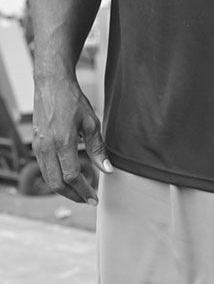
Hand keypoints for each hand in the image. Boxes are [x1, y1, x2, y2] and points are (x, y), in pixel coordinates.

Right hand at [32, 78, 111, 203]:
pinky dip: (56, 178)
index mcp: (62, 142)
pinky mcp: (35, 144)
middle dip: (73, 195)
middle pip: (57, 184)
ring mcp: (38, 146)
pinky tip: (68, 178)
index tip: (95, 199)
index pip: (72, 177)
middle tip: (88, 200)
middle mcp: (46, 146)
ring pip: (48, 178)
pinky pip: (44, 169)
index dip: (84, 191)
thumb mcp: (92, 124)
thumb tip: (108, 171)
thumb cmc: (73, 101)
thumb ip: (98, 150)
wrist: (51, 84)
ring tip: (80, 192)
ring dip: (64, 189)